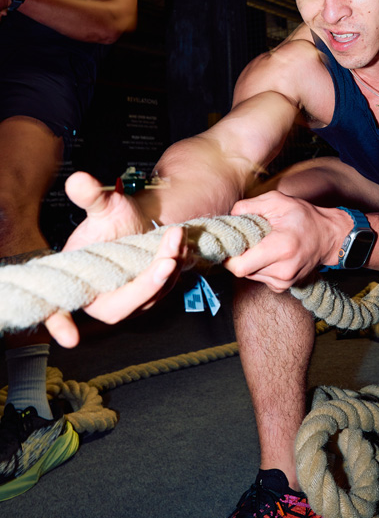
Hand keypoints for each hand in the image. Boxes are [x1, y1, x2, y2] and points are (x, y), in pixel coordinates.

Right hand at [44, 171, 187, 346]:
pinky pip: (164, 289)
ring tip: (176, 235)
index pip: (58, 310)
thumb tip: (78, 180)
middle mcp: (100, 298)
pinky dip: (176, 267)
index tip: (68, 336)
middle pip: (118, 309)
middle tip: (166, 261)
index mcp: (77, 281)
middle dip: (146, 286)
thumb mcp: (104, 206)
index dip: (59, 324)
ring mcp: (127, 302)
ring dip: (168, 270)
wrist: (140, 223)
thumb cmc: (115, 220)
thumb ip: (91, 197)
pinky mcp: (149, 297)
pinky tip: (180, 242)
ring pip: (148, 298)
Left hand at [224, 191, 341, 291]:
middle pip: (241, 270)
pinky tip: (270, 253)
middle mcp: (283, 270)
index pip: (240, 265)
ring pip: (248, 274)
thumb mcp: (277, 201)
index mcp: (282, 247)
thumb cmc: (304, 217)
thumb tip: (228, 217)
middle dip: (237, 254)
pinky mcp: (282, 286)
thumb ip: (249, 206)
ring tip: (263, 243)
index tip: (227, 242)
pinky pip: (258, 276)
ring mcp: (284, 281)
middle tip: (244, 238)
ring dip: (249, 259)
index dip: (227, 255)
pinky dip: (258, 265)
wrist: (328, 237)